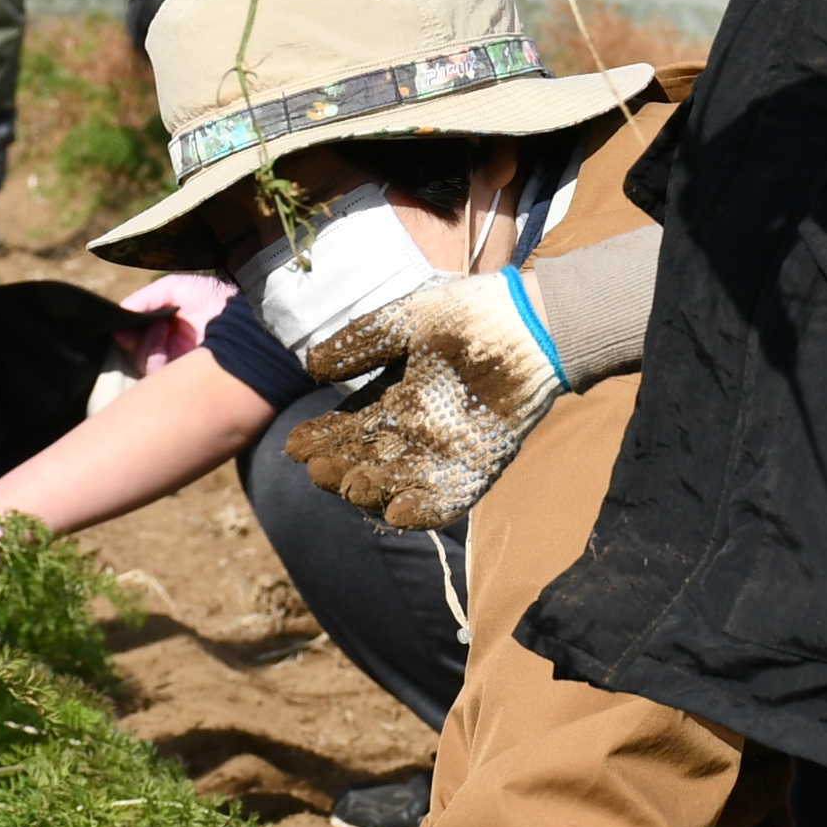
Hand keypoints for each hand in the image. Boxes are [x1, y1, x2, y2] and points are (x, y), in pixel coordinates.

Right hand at [289, 271, 566, 530]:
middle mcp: (412, 430)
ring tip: (352, 486)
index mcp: (390, 398)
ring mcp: (445, 451)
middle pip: (365, 460)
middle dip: (339, 469)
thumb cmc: (468, 314)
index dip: (319, 440)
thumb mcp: (403, 322)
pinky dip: (424, 509)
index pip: (345, 427)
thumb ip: (360, 343)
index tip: (296, 446)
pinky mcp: (480, 465)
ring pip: (398, 483)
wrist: (530, 323)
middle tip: (319, 469)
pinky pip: (448, 498)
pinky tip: (397, 512)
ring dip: (373, 490)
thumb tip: (310, 366)